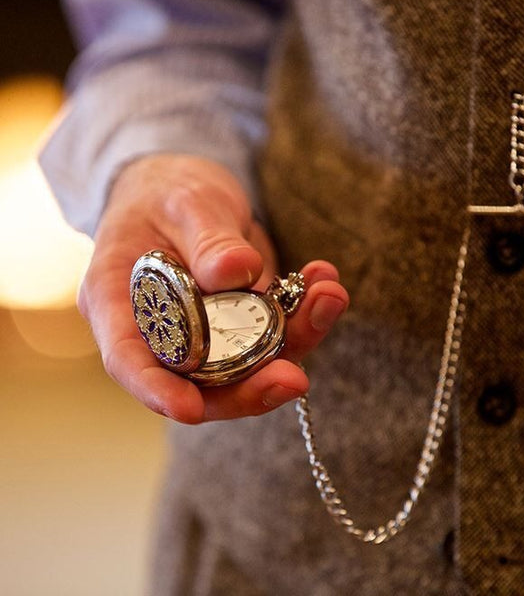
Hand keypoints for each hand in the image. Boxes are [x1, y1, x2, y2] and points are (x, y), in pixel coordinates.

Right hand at [78, 154, 348, 423]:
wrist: (187, 188)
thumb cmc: (168, 192)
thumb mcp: (185, 202)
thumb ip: (208, 239)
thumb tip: (237, 273)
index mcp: (120, 303)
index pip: (129, 360)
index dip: (156, 391)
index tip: (189, 410)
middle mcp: (162, 330)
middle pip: (199, 381)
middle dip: (249, 385)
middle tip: (294, 377)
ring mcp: (205, 333)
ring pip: (247, 365)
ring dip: (294, 341)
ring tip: (329, 297)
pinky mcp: (240, 325)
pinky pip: (274, 334)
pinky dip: (304, 315)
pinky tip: (325, 283)